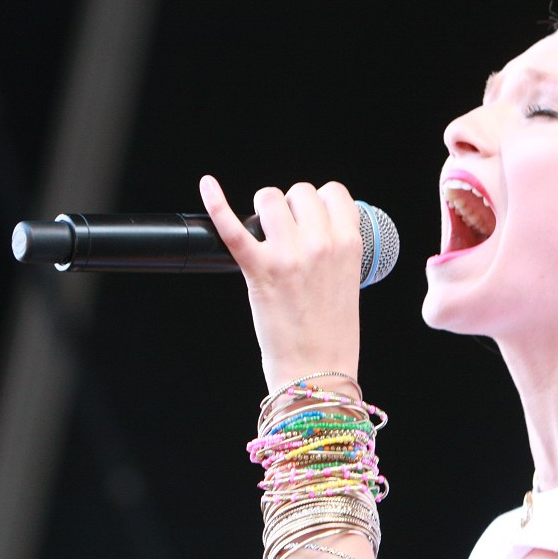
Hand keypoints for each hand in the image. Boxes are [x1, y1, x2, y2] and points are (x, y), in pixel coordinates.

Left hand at [199, 175, 362, 391]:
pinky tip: (208, 187)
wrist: (317, 371)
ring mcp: (288, 255)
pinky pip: (233, 228)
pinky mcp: (259, 270)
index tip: (311, 217)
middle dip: (291, 207)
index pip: (333, 193)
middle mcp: (321, 244)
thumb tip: (314, 227)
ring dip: (264, 211)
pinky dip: (216, 204)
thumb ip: (336, 249)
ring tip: (263, 233)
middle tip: (286, 234)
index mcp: (349, 244)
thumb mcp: (350, 281)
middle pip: (300, 192)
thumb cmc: (333, 334)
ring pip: (269, 198)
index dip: (320, 202)